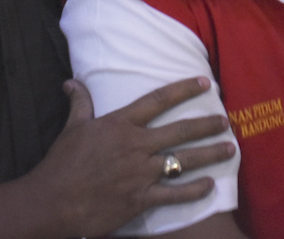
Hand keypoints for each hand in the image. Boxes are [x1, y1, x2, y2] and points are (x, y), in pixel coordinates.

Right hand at [26, 77, 235, 237]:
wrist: (52, 201)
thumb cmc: (62, 164)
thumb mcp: (72, 128)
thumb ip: (80, 103)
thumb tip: (72, 82)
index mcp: (121, 124)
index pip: (158, 100)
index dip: (183, 89)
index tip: (205, 82)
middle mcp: (136, 145)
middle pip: (180, 130)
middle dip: (207, 124)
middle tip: (226, 120)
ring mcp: (141, 173)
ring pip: (184, 160)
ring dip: (210, 154)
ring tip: (230, 149)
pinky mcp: (141, 199)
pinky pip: (175, 194)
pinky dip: (195, 190)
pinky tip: (211, 185)